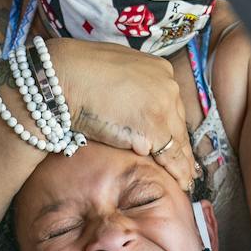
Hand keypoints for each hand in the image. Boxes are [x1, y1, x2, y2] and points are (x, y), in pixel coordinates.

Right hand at [46, 38, 196, 189]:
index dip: (173, 128)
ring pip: (178, 141)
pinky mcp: (153, 127)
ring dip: (182, 163)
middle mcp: (166, 84)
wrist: (62, 78)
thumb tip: (130, 107)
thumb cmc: (76, 75)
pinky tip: (181, 181)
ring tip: (186, 179)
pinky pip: (170, 155)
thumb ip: (130, 89)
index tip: (176, 142)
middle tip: (187, 167)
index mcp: (158, 69)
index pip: (171, 105)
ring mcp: (162, 105)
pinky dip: (177, 171)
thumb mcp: (114, 74)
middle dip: (181, 146)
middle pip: (178, 123)